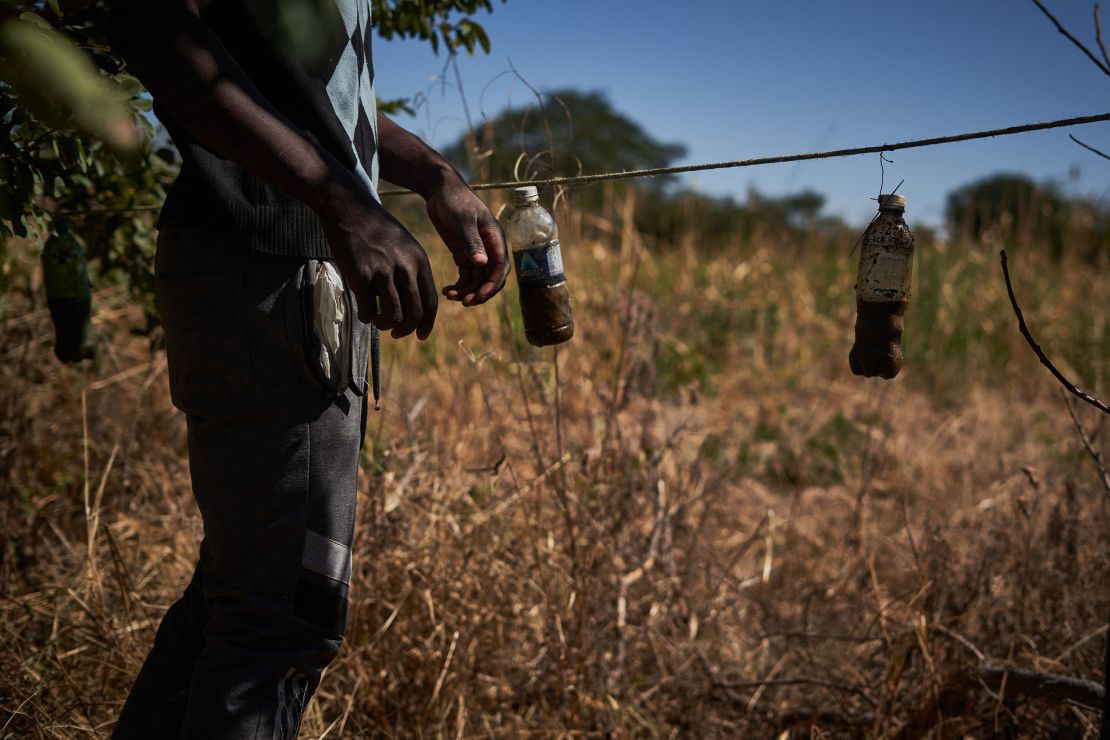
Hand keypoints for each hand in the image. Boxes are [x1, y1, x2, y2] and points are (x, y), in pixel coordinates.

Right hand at [318, 181, 437, 339]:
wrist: (349, 207)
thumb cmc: (375, 228)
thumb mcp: (404, 246)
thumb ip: (411, 271)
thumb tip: (413, 304)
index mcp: (419, 262)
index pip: (430, 302)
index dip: (427, 323)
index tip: (420, 335)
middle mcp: (405, 268)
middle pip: (414, 313)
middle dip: (405, 329)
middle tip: (395, 333)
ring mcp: (383, 272)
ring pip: (392, 316)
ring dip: (385, 325)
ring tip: (378, 321)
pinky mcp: (361, 274)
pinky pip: (368, 310)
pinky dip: (367, 317)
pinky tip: (364, 312)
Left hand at [424, 176, 508, 306]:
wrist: (440, 189)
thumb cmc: (454, 199)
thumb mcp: (463, 220)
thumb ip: (472, 242)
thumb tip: (482, 264)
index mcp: (495, 239)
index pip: (500, 268)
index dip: (492, 285)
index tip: (478, 296)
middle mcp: (488, 248)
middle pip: (490, 278)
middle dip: (479, 292)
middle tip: (463, 302)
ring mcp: (476, 252)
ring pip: (477, 280)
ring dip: (466, 291)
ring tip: (449, 295)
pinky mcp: (463, 253)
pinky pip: (466, 275)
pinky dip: (459, 285)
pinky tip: (447, 290)